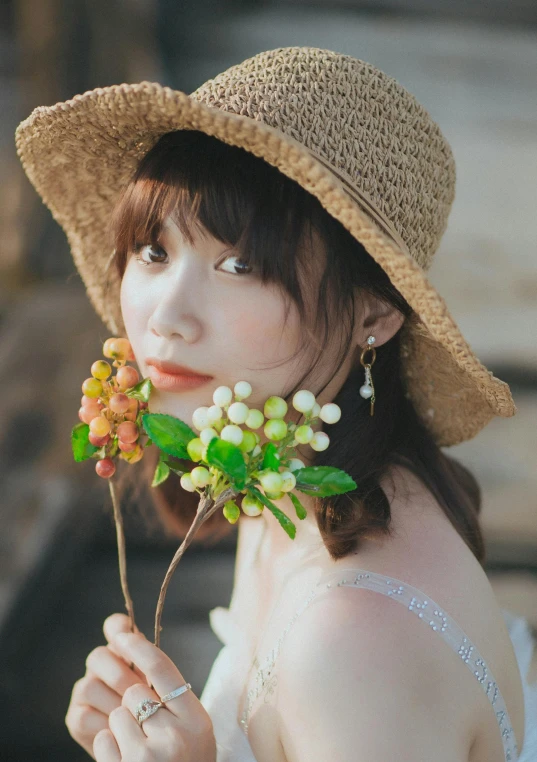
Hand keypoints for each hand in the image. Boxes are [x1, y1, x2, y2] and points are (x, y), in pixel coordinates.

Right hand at [65, 614, 149, 757]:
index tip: (126, 638)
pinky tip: (122, 732)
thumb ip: (152, 663)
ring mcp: (85, 691)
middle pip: (98, 656)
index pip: (115, 626)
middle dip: (119, 674)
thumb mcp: (161, 685)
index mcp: (122, 651)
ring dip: (113, 702)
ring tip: (134, 715)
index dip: (119, 628)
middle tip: (137, 692)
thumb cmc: (159, 713)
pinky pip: (84, 716)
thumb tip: (140, 640)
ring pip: (89, 686)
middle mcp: (99, 667)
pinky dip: (104, 725)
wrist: (150, 747)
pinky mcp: (76, 718)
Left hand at [91, 614, 215, 761]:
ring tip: (138, 746)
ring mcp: (149, 756)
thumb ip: (173, 696)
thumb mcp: (193, 729)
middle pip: (135, 691)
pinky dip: (110, 746)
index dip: (137, 645)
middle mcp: (176, 736)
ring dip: (121, 726)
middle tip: (145, 723)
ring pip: (118, 714)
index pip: (162, 667)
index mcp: (197, 720)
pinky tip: (126, 760)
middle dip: (133, 702)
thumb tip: (135, 647)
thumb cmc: (185, 761)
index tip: (120, 633)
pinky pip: (104, 738)